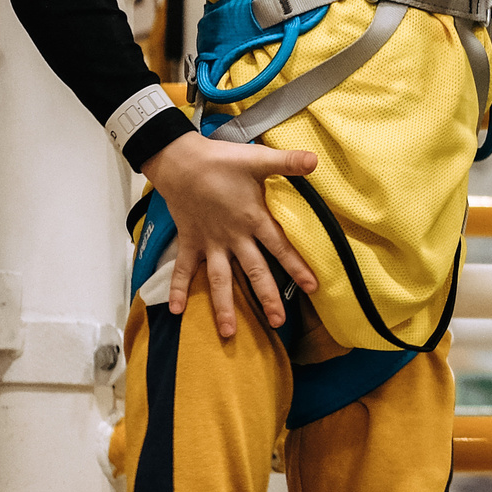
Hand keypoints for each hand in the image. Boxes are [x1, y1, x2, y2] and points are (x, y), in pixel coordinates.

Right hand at [141, 131, 319, 338]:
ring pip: (220, 279)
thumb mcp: (258, 158)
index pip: (280, 247)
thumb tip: (316, 159)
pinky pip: (184, 269)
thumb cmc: (221, 160)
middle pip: (253, 271)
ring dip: (223, 306)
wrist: (180, 161)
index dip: (297, 267)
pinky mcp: (190, 240)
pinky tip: (176, 311)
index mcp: (253, 219)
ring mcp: (210, 242)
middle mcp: (233, 237)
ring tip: (229, 332)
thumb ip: (288, 162)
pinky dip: (179, 288)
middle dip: (266, 297)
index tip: (312, 288)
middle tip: (277, 323)